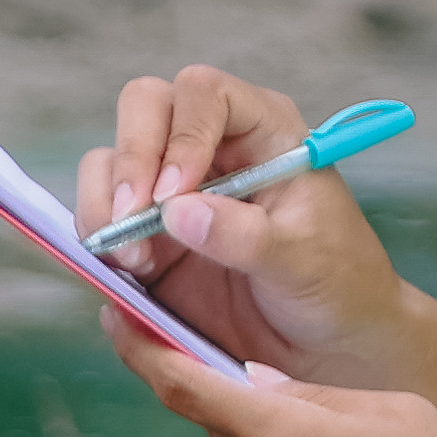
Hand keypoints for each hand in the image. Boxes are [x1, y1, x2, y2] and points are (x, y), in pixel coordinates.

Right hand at [76, 62, 419, 385]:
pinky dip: (99, 238)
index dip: (182, 134)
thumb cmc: (337, 284)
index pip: (204, 93)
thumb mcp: (304, 260)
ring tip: (135, 261)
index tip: (175, 195)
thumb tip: (177, 212)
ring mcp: (174, 188)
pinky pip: (102, 214)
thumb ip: (245, 236)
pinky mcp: (148, 232)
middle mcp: (212, 146)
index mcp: (262, 131)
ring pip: (110, 159)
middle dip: (130, 160)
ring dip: (107, 204)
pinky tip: (131, 272)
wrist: (328, 343)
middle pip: (144, 107)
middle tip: (131, 218)